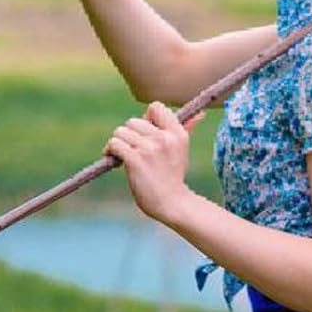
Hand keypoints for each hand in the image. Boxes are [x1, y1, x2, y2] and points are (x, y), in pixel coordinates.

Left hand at [104, 101, 204, 221]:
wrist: (171, 203)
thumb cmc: (174, 176)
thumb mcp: (182, 150)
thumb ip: (188, 128)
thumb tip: (201, 114)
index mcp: (177, 133)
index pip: (155, 107)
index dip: (146, 118)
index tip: (145, 132)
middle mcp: (164, 138)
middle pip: (133, 120)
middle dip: (129, 134)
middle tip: (132, 148)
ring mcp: (149, 149)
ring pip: (121, 131)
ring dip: (118, 143)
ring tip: (123, 155)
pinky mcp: (135, 160)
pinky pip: (115, 144)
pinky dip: (110, 151)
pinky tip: (115, 160)